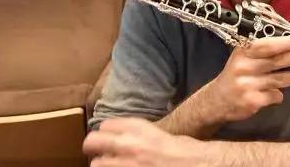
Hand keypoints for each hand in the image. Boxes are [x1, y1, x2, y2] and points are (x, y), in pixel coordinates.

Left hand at [83, 117, 202, 166]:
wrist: (196, 164)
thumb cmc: (185, 151)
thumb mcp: (161, 135)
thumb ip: (140, 136)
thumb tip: (126, 143)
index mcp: (139, 128)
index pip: (106, 125)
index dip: (106, 133)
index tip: (107, 138)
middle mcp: (129, 144)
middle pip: (93, 142)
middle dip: (93, 147)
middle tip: (97, 153)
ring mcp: (127, 163)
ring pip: (96, 164)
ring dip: (101, 165)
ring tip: (109, 165)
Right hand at [203, 35, 289, 122]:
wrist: (216, 100)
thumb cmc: (237, 74)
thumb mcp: (244, 57)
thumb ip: (264, 52)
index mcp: (243, 51)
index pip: (267, 45)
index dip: (287, 42)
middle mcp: (244, 66)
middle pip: (279, 60)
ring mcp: (247, 85)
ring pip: (282, 79)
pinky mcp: (252, 101)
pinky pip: (275, 96)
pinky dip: (278, 95)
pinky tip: (276, 94)